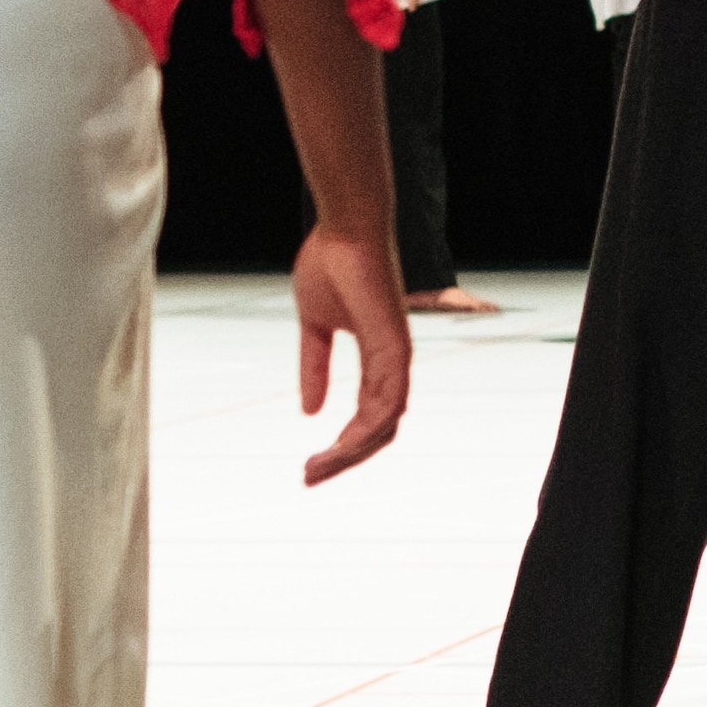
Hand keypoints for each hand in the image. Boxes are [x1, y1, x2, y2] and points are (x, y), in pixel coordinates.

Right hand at [294, 220, 416, 482]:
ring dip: (350, 452)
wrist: (344, 228)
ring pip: (383, 425)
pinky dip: (366, 429)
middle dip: (344, 460)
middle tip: (309, 478)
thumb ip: (313, 367)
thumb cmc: (332, 264)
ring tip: (316, 468)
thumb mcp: (314, 327)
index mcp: (378, 359)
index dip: (342, 445)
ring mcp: (397, 357)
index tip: (310, 465)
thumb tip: (309, 411)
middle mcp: (393, 364)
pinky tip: (340, 446)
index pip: (368, 417)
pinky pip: (387, 403)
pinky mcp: (394, 347)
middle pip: (378, 431)